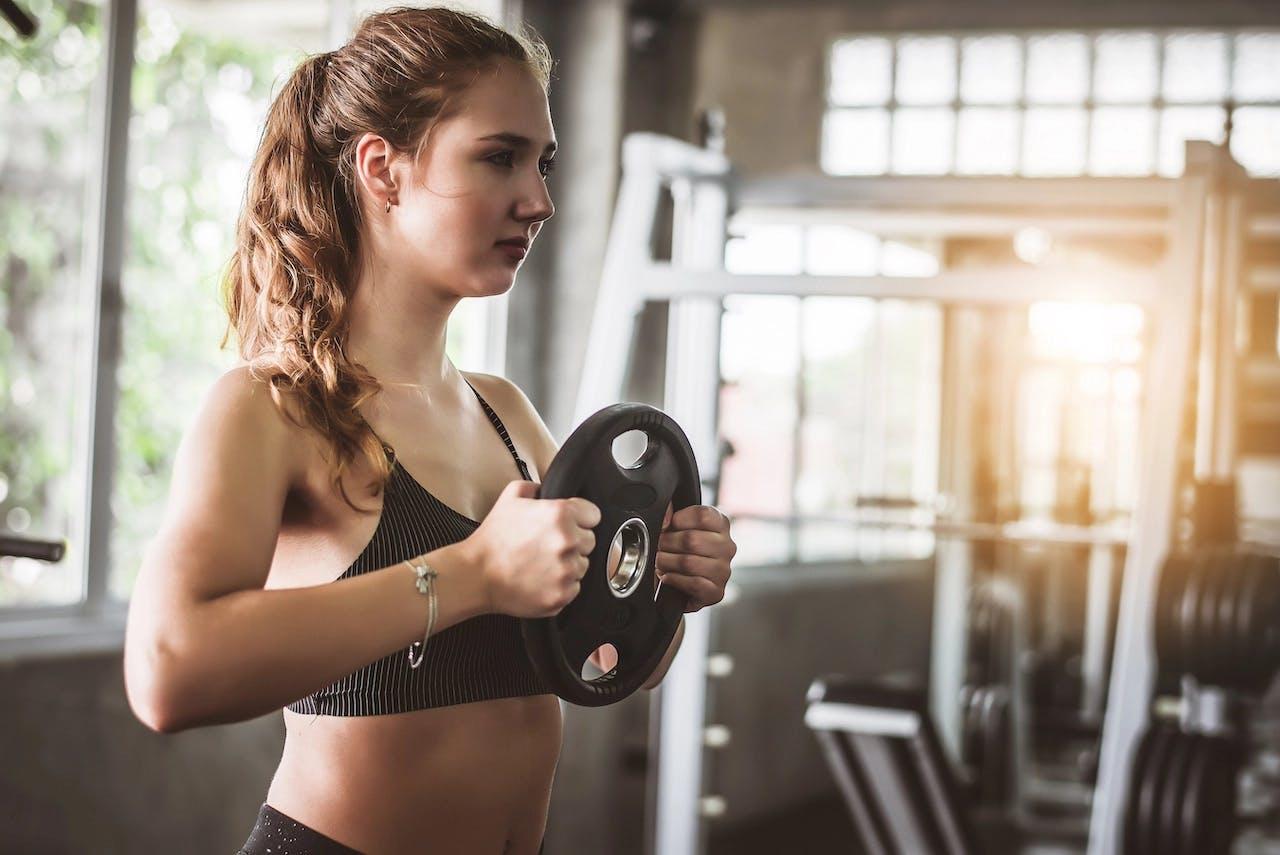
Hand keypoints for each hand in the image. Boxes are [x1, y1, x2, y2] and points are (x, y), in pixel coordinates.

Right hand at [469, 481, 600, 617]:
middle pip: (590, 541)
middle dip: (573, 542)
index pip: (594, 515)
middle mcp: (568, 542)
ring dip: (568, 564)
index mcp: (560, 514)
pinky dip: (561, 585)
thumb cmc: (492, 539)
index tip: (570, 524)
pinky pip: (574, 588)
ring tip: (541, 563)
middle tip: (547, 546)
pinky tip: (541, 579)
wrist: (476, 575)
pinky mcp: (562, 595)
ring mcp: (566, 571)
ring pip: (582, 566)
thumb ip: (536, 488)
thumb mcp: (511, 497)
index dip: (580, 518)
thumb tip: (547, 490)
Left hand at [655, 503, 734, 612]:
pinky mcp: (716, 591)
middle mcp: (726, 547)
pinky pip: (693, 583)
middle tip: (660, 546)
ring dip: (667, 562)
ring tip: (660, 562)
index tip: (669, 526)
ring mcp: (723, 570)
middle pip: (691, 539)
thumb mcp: (677, 527)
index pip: (702, 515)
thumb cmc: (681, 552)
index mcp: (720, 525)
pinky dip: (674, 579)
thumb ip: (670, 514)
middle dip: (667, 543)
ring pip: (689, 562)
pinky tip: (668, 577)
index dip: (679, 519)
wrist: (683, 587)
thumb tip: (666, 518)